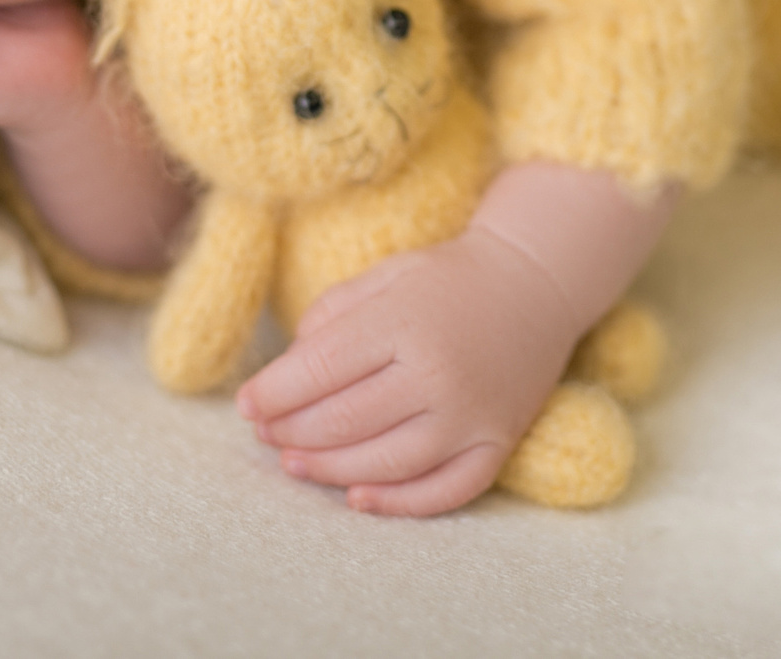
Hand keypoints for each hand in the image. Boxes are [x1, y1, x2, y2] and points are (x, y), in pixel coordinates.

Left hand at [234, 224, 586, 516]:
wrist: (535, 285)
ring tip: (292, 463)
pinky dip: (399, 504)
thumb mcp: (381, 278)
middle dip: (291, 431)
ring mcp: (472, 415)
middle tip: (263, 432)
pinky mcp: (498, 444)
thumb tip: (284, 376)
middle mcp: (439, 373)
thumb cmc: (443, 280)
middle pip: (346, 420)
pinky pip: (445, 491)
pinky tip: (357, 497)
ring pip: (386, 462)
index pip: (321, 369)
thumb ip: (329, 320)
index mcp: (404, 321)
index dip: (273, 393)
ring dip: (329, 470)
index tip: (245, 404)